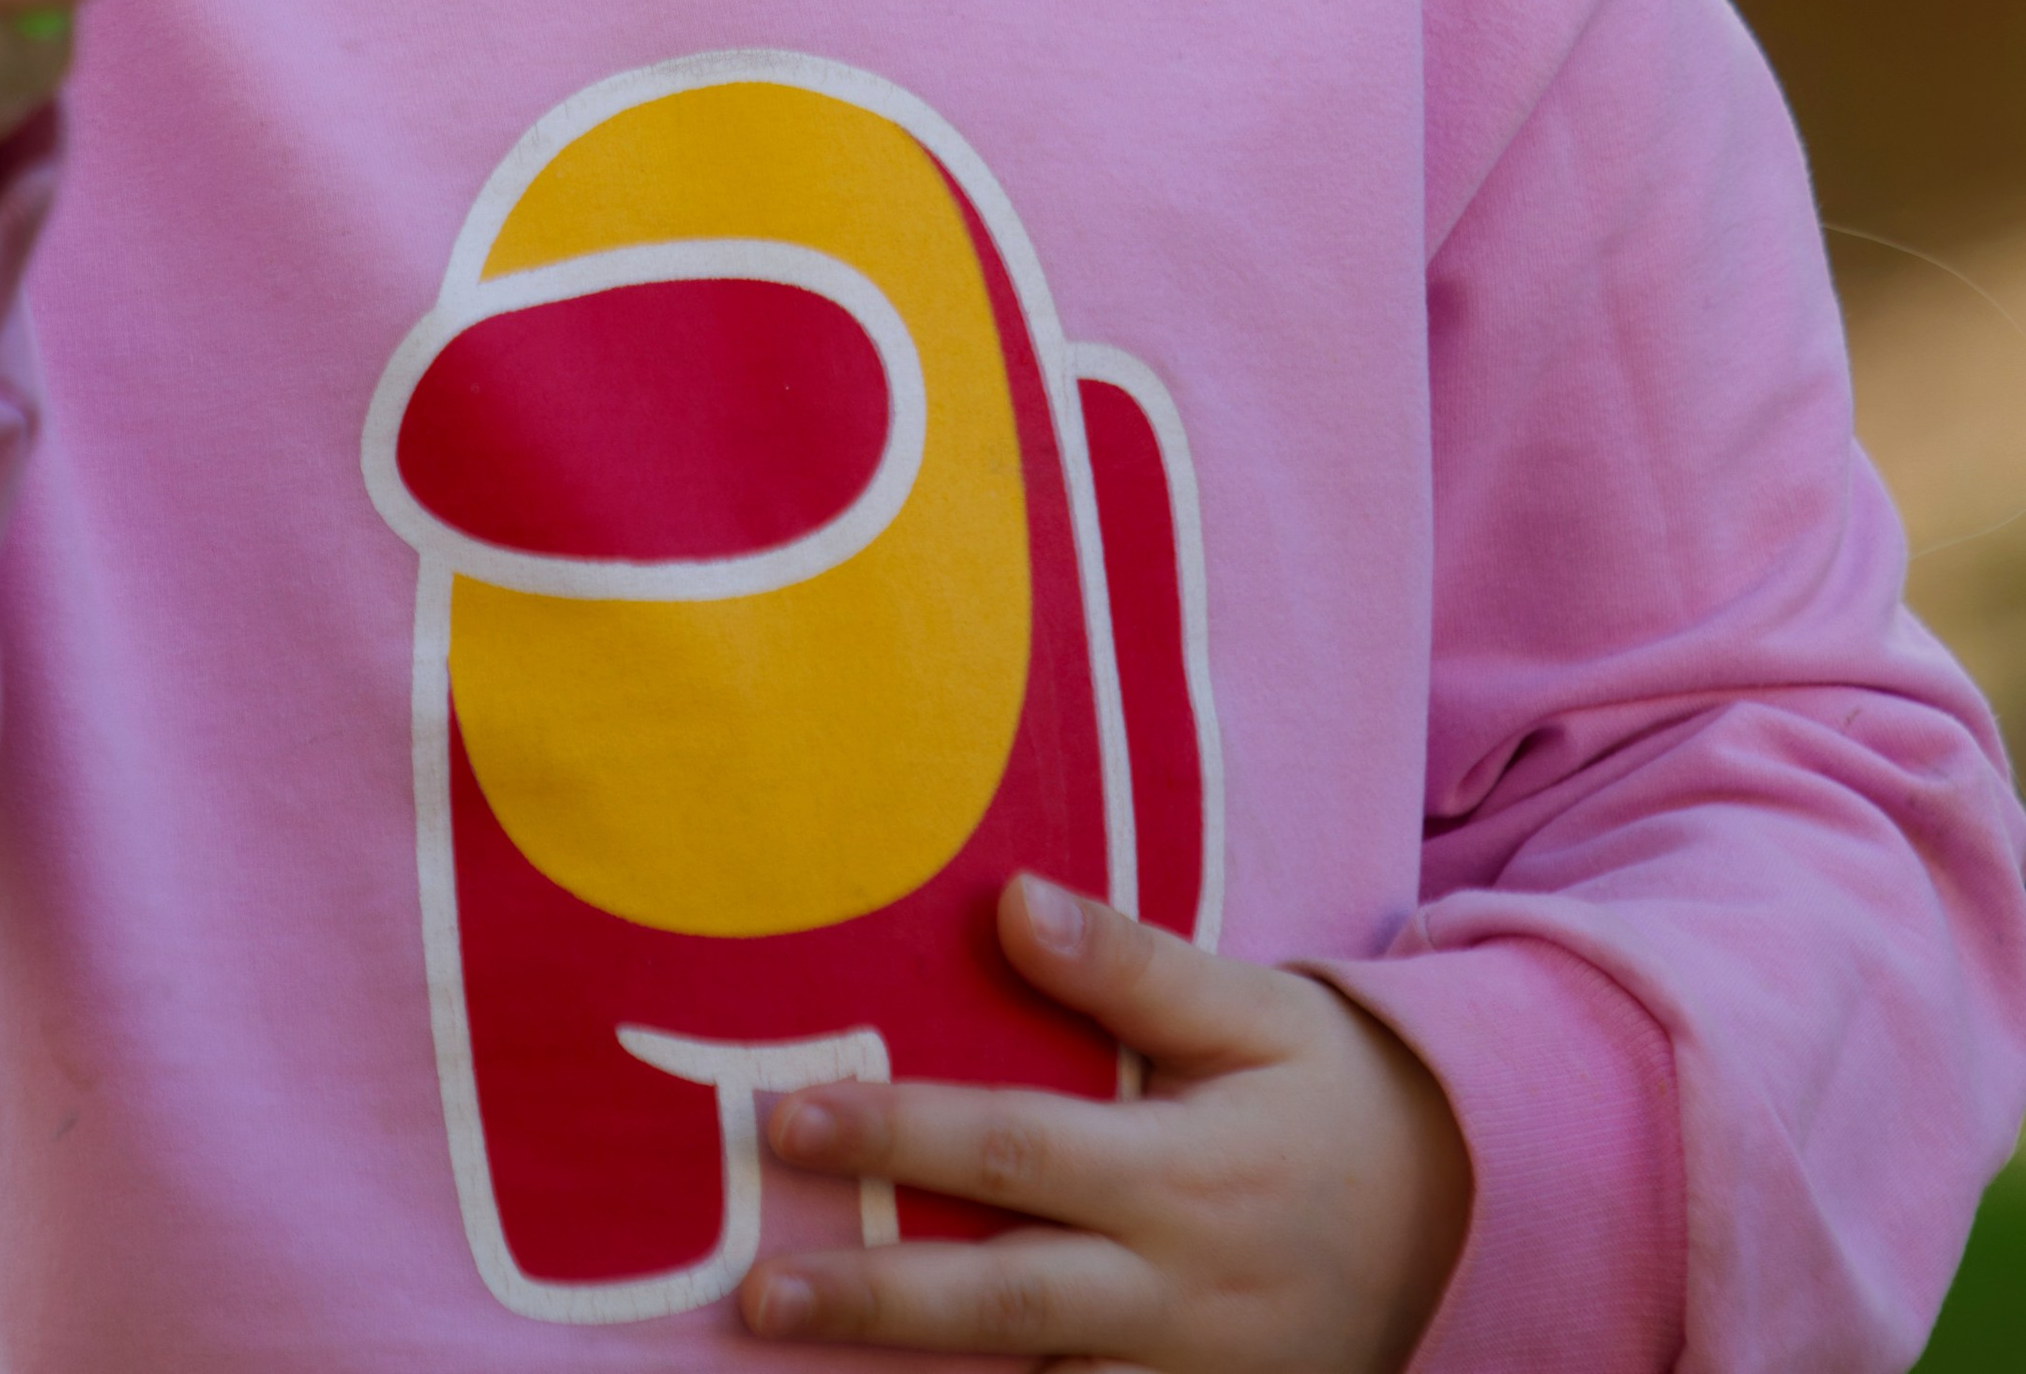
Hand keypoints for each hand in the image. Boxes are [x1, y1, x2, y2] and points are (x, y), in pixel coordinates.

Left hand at [740, 877, 1469, 1370]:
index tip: (791, 1116)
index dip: (900, 1134)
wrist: (1472, 1222)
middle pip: (999, 1303)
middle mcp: (1175, 1291)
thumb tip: (1013, 901)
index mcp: (1183, 1174)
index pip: (1013, 1148)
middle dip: (872, 1298)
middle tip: (756, 1293)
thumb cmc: (1340, 1095)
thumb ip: (1134, 967)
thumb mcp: (1261, 1013)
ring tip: (801, 1365)